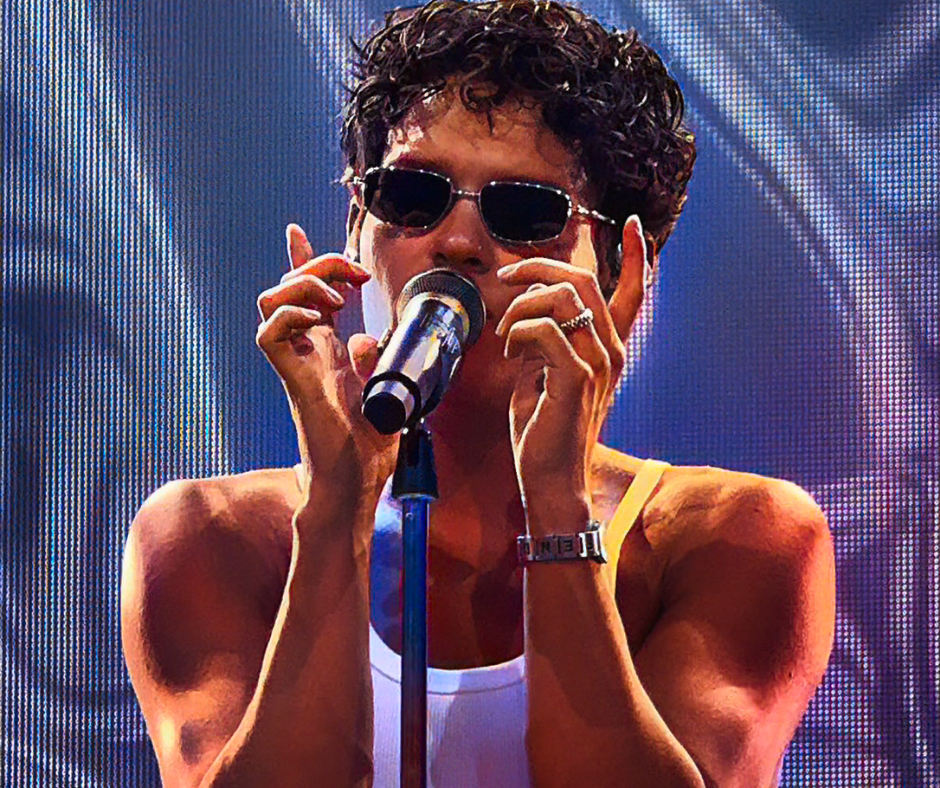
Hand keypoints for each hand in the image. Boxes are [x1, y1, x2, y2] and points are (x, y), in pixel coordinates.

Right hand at [256, 224, 398, 517]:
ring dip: (304, 286)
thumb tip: (367, 335)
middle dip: (317, 265)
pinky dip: (291, 314)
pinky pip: (269, 333)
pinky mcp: (290, 379)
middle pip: (288, 287)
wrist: (356, 483)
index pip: (306, 297)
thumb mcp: (384, 391)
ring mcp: (295, 364)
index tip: (296, 232)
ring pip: (271, 301)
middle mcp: (306, 352)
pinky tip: (321, 320)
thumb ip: (375, 360)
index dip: (301, 262)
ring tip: (337, 300)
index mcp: (326, 352)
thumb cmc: (368, 449)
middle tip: (354, 274)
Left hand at [495, 216, 649, 527]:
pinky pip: (546, 329)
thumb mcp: (542, 374)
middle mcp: (611, 351)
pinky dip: (519, 330)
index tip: (632, 224)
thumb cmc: (543, 429)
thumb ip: (543, 340)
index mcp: (608, 348)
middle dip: (539, 267)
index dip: (634, 256)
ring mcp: (598, 364)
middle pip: (582, 280)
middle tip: (507, 276)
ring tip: (505, 333)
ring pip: (563, 298)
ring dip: (521, 305)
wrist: (550, 478)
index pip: (632, 293)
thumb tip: (522, 311)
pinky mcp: (577, 378)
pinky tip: (510, 350)